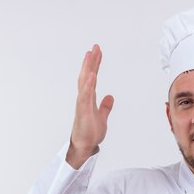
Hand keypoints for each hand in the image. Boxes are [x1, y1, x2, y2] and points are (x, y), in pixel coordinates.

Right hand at [66, 44, 113, 168]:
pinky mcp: (83, 111)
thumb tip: (110, 97)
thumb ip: (105, 107)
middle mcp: (84, 98)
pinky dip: (88, 85)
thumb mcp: (102, 117)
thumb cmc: (90, 133)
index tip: (98, 52)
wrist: (84, 146)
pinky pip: (85, 95)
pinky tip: (91, 75)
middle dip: (91, 61)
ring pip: (84, 82)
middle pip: (87, 75)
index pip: (93, 77)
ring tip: (90, 55)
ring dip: (87, 68)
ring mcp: (82, 103)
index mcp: (89, 98)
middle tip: (95, 47)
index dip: (95, 65)